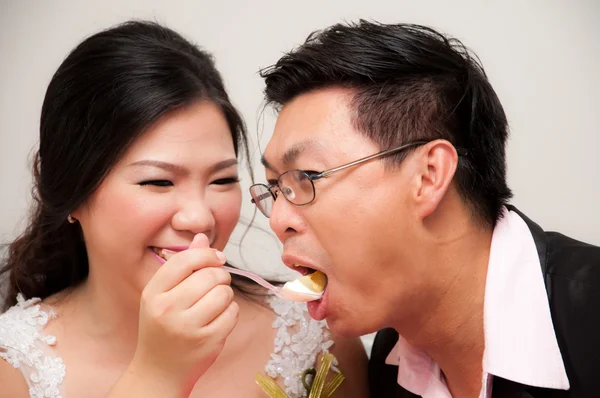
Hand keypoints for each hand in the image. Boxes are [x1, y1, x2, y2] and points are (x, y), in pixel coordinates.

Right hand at [131, 233, 237, 394]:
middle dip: (220, 276)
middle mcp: (168, 310)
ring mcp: (188, 328)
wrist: (159, 370)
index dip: (207, 254)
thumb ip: (183, 265)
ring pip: (224, 293)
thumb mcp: (163, 294)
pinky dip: (231, 312)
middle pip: (210, 276)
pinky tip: (218, 318)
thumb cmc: (162, 326)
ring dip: (226, 294)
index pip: (186, 261)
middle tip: (216, 284)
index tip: (217, 258)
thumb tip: (202, 237)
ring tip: (215, 302)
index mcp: (153, 293)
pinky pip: (233, 312)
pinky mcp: (208, 341)